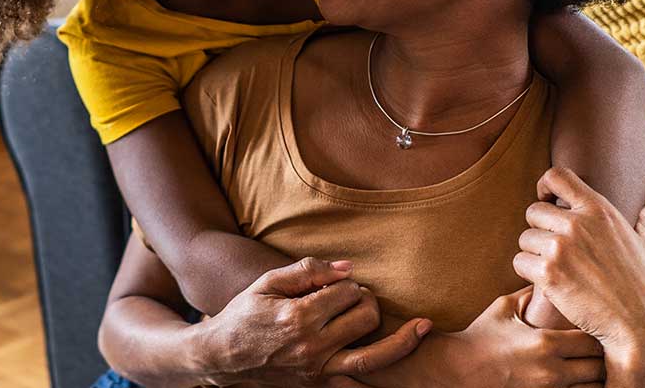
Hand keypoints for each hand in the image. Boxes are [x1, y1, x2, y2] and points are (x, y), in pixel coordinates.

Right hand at [195, 257, 427, 387]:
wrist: (223, 357)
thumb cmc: (244, 314)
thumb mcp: (267, 282)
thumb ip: (308, 270)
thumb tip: (348, 269)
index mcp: (298, 316)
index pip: (345, 291)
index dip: (347, 282)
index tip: (337, 283)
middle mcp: (312, 346)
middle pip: (366, 317)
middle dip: (367, 300)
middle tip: (358, 297)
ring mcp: (318, 370)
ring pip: (375, 356)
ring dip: (401, 339)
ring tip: (421, 326)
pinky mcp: (320, 385)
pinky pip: (360, 382)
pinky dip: (384, 372)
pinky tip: (404, 355)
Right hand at [329, 286, 603, 387]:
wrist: (457, 370)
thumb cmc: (479, 338)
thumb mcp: (503, 309)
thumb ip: (529, 295)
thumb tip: (546, 276)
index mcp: (546, 342)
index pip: (594, 338)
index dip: (599, 333)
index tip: (597, 327)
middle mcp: (553, 369)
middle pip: (600, 366)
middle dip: (603, 358)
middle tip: (603, 348)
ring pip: (594, 387)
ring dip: (595, 377)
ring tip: (592, 367)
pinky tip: (578, 379)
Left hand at [514, 167, 644, 386]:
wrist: (643, 327)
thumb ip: (642, 227)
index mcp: (600, 210)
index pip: (557, 176)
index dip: (545, 186)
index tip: (548, 201)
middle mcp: (577, 223)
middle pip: (533, 211)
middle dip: (539, 231)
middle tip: (554, 252)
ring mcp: (560, 248)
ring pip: (524, 239)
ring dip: (533, 254)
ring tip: (555, 271)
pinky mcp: (548, 274)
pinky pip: (520, 263)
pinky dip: (528, 274)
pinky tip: (548, 285)